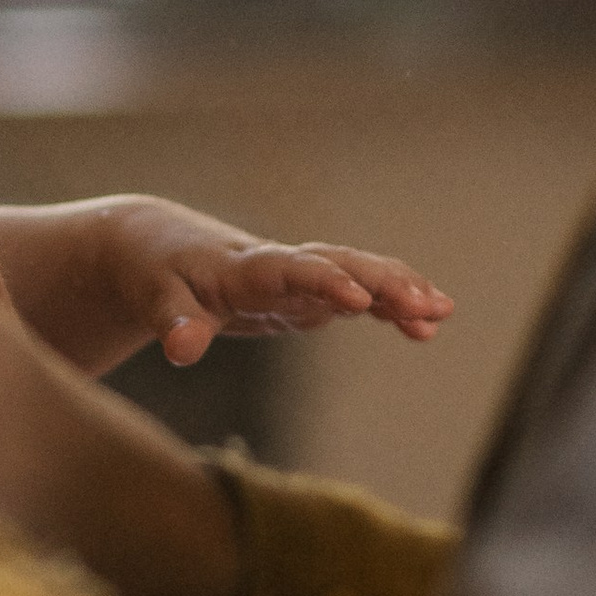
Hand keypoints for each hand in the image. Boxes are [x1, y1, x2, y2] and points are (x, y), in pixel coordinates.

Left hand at [138, 218, 450, 369]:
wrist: (156, 245)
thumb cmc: (155, 273)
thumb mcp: (155, 299)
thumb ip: (172, 324)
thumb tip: (181, 350)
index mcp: (244, 268)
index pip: (289, 270)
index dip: (322, 281)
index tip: (358, 297)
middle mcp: (280, 265)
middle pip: (339, 266)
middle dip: (383, 283)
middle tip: (430, 306)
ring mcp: (296, 278)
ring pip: (356, 274)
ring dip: (397, 291)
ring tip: (440, 313)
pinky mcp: (303, 294)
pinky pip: (354, 293)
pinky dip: (387, 305)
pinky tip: (423, 325)